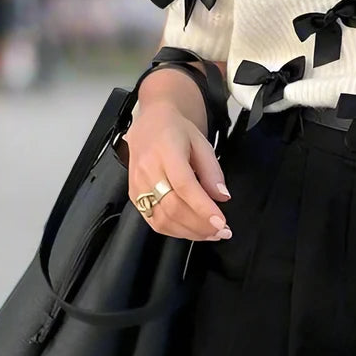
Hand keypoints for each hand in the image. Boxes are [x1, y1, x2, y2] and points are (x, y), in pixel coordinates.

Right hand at [124, 101, 232, 241]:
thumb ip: (212, 170)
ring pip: (162, 219)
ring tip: (211, 234)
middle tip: (222, 231)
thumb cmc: (177, 130)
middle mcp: (148, 170)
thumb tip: (222, 197)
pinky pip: (153, 221)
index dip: (203, 208)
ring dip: (189, 232)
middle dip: (200, 225)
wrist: (151, 122)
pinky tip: (191, 230)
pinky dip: (174, 231)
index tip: (222, 222)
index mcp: (166, 152)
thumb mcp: (201, 142)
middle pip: (173, 207)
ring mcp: (137, 185)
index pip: (184, 186)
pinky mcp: (133, 196)